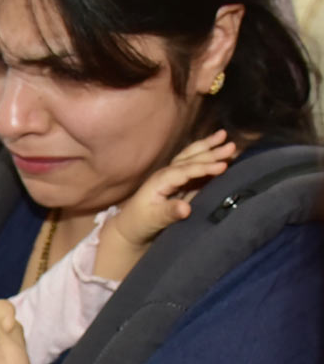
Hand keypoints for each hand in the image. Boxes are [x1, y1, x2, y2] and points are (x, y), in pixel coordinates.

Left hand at [114, 129, 235, 245]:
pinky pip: (195, 167)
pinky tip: (220, 154)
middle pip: (191, 159)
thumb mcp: (152, 220)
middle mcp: (167, 175)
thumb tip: (186, 209)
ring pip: (192, 158)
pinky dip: (208, 158)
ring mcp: (173, 177)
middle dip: (211, 151)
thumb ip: (169, 213)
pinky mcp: (179, 183)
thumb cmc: (139, 224)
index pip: (185, 171)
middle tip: (232, 145)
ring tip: (225, 136)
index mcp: (161, 180)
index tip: (223, 166)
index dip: (204, 168)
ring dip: (208, 148)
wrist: (130, 228)